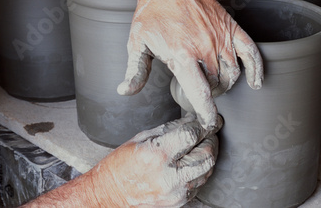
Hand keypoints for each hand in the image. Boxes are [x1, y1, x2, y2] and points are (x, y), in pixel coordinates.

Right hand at [91, 113, 222, 206]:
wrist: (110, 194)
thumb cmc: (121, 165)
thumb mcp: (142, 137)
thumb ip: (170, 129)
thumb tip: (192, 121)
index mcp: (157, 154)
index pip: (192, 134)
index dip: (203, 125)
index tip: (208, 120)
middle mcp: (169, 175)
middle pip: (206, 153)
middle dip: (210, 139)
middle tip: (208, 132)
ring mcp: (175, 191)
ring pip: (208, 169)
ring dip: (208, 154)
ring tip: (200, 146)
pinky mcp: (179, 201)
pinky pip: (200, 182)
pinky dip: (200, 170)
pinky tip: (192, 163)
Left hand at [116, 0, 263, 129]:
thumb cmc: (152, 14)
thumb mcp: (138, 43)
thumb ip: (135, 71)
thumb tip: (125, 92)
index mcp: (182, 55)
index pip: (200, 93)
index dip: (207, 113)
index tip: (209, 123)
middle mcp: (205, 48)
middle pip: (217, 85)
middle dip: (211, 95)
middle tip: (201, 92)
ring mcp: (221, 37)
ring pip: (232, 72)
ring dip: (226, 84)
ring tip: (215, 83)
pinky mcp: (231, 27)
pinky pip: (250, 51)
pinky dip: (256, 68)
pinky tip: (255, 82)